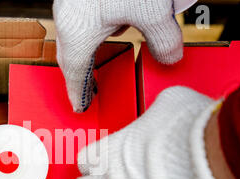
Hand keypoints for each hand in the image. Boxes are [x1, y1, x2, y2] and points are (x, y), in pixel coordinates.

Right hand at [53, 0, 183, 111]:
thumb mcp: (150, 8)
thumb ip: (163, 37)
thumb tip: (170, 56)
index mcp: (78, 32)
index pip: (74, 73)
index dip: (78, 93)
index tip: (79, 106)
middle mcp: (69, 20)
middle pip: (70, 56)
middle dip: (79, 75)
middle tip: (88, 91)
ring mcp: (71, 5)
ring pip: (76, 37)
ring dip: (87, 51)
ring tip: (101, 60)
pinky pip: (83, 20)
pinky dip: (95, 30)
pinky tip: (115, 22)